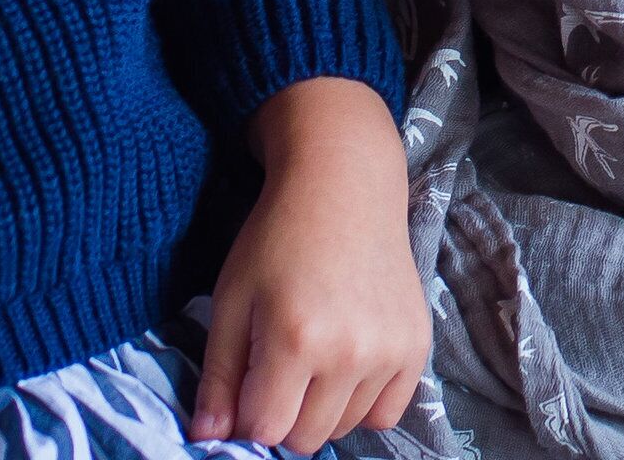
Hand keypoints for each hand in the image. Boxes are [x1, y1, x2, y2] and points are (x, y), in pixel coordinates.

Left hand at [191, 78, 429, 450]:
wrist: (345, 188)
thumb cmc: (277, 239)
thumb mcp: (232, 299)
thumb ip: (218, 375)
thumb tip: (206, 437)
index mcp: (295, 340)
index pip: (266, 431)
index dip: (246, 416)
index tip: (246, 385)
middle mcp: (349, 353)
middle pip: (307, 439)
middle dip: (283, 417)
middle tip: (278, 367)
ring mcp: (389, 352)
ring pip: (345, 429)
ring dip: (321, 409)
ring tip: (314, 356)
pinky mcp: (416, 347)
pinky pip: (386, 414)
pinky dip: (361, 404)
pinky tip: (346, 364)